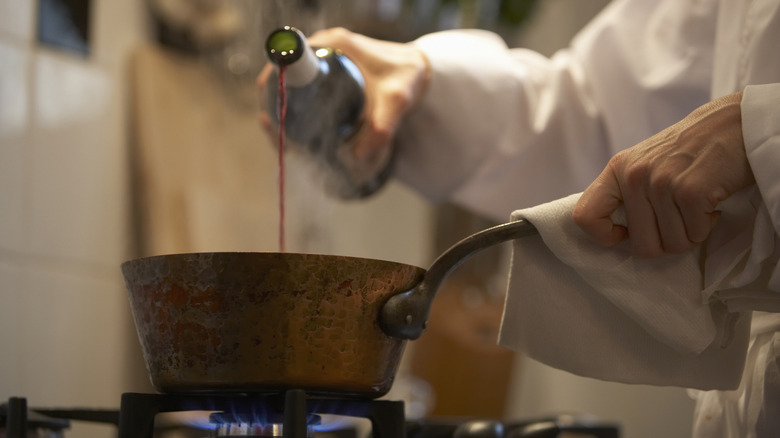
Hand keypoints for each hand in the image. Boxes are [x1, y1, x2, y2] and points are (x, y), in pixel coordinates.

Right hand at [256, 27, 429, 164]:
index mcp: (334, 43)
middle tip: (280, 138)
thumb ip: (382, 127)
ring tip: (286, 141)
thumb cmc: (408, 78)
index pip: (288, 59)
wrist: (418, 70)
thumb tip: (358, 156)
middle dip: (274, 106)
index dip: (274, 86)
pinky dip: (293, 108)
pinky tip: (294, 132)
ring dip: (281, 110)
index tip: (273, 116)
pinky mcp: (326, 71)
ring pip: (289, 84)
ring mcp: (323, 58)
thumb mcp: (398, 101)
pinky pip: (300, 88)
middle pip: (282, 75)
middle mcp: (324, 46)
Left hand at [572, 92, 754, 256]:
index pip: (584, 216)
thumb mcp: (645, 163)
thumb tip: (616, 235)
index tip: (627, 233)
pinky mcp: (691, 192)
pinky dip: (708, 226)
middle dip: (666, 241)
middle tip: (680, 218)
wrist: (734, 123)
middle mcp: (634, 176)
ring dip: (691, 232)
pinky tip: (710, 202)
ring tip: (696, 205)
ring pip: (672, 245)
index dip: (604, 236)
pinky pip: (695, 235)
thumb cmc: (690, 149)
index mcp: (617, 169)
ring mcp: (661, 183)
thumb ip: (627, 193)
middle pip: (641, 246)